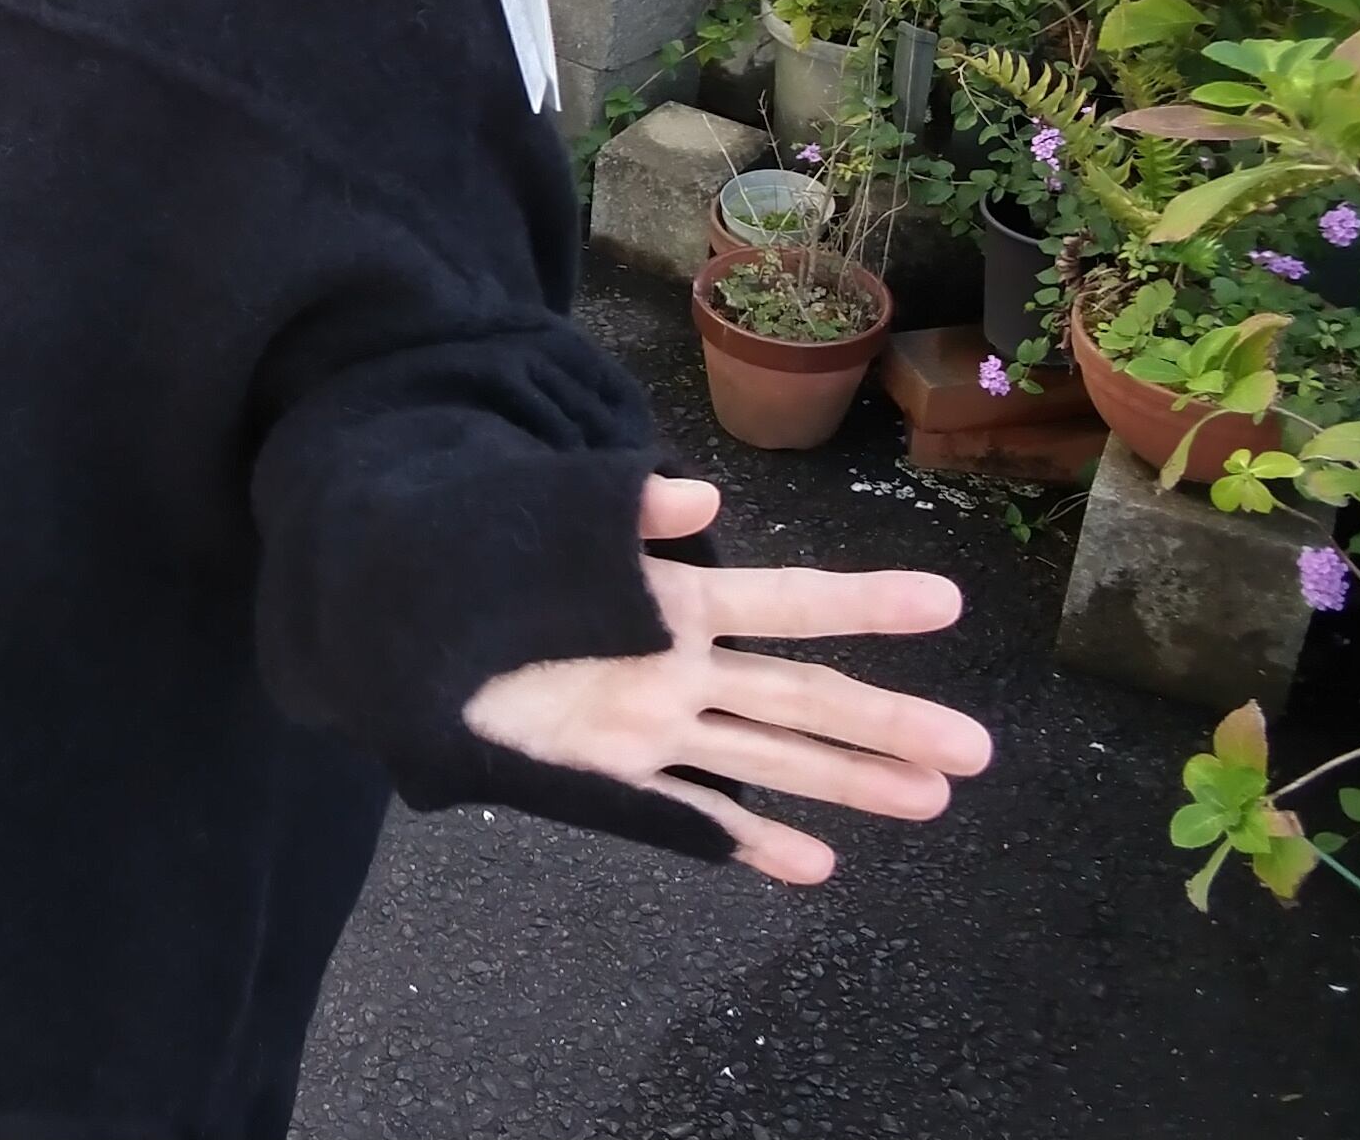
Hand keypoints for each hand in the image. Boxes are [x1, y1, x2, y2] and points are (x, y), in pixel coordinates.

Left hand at [462, 477, 992, 884]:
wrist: (380, 617)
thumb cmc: (463, 556)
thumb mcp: (538, 520)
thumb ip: (618, 514)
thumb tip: (703, 493)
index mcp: (665, 602)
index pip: (785, 601)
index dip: (862, 604)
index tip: (944, 603)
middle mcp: (674, 667)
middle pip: (800, 697)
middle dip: (887, 722)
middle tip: (978, 750)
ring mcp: (647, 726)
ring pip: (768, 758)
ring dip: (848, 782)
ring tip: (932, 801)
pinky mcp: (605, 774)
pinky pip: (690, 817)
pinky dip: (748, 843)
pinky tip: (816, 866)